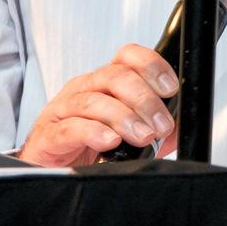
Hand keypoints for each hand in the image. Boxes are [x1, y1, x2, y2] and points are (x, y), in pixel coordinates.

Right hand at [17, 43, 178, 167]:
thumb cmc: (86, 144)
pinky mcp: (48, 134)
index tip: (170, 88)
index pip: (128, 57)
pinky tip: (110, 141)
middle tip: (161, 125)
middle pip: (115, 78)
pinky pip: (70, 127)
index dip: (152, 66)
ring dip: (125, 118)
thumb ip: (153, 127)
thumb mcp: (125, 131)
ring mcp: (63, 109)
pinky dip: (93, 132)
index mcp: (104, 82)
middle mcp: (84, 88)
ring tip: (143, 136)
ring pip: (95, 101)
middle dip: (145, 101)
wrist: (51, 168)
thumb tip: (178, 130)